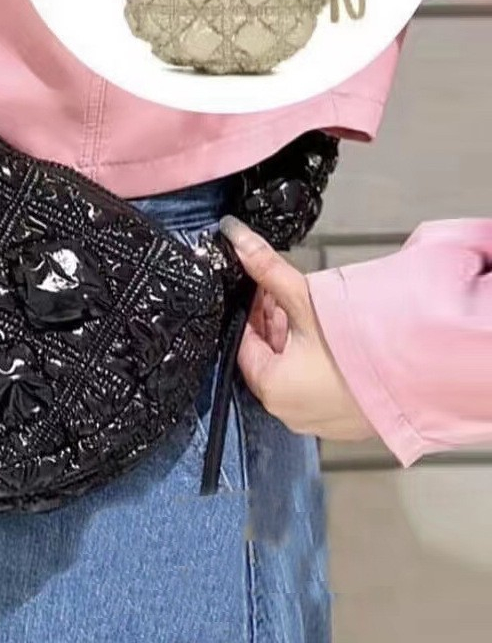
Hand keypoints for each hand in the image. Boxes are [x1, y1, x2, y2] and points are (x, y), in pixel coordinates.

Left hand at [220, 215, 375, 441]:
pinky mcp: (343, 420)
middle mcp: (288, 411)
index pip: (244, 344)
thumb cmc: (358, 346)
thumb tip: (237, 238)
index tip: (260, 289)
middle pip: (267, 358)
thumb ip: (268, 269)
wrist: (422, 374)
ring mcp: (317, 419)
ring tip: (309, 312)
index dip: (251, 312)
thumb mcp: (304, 300)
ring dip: (294, 342)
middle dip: (272, 324)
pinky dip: (315, 363)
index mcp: (270, 388)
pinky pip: (316, 386)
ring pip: (291, 372)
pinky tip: (331, 340)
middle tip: (282, 295)